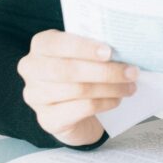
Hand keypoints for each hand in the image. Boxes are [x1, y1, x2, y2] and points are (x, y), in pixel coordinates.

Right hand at [17, 30, 137, 146]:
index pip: (56, 43)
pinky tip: (116, 99)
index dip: (83, 47)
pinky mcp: (47, 119)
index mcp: (40, 45)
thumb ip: (95, 47)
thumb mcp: (84, 53)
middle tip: (131, 72)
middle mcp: (31, 69)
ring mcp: (35, 96)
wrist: (73, 109)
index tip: (109, 52)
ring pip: (77, 90)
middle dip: (104, 71)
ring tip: (130, 86)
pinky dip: (104, 103)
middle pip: (67, 70)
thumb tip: (124, 46)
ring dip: (110, 88)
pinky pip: (81, 109)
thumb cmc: (81, 72)